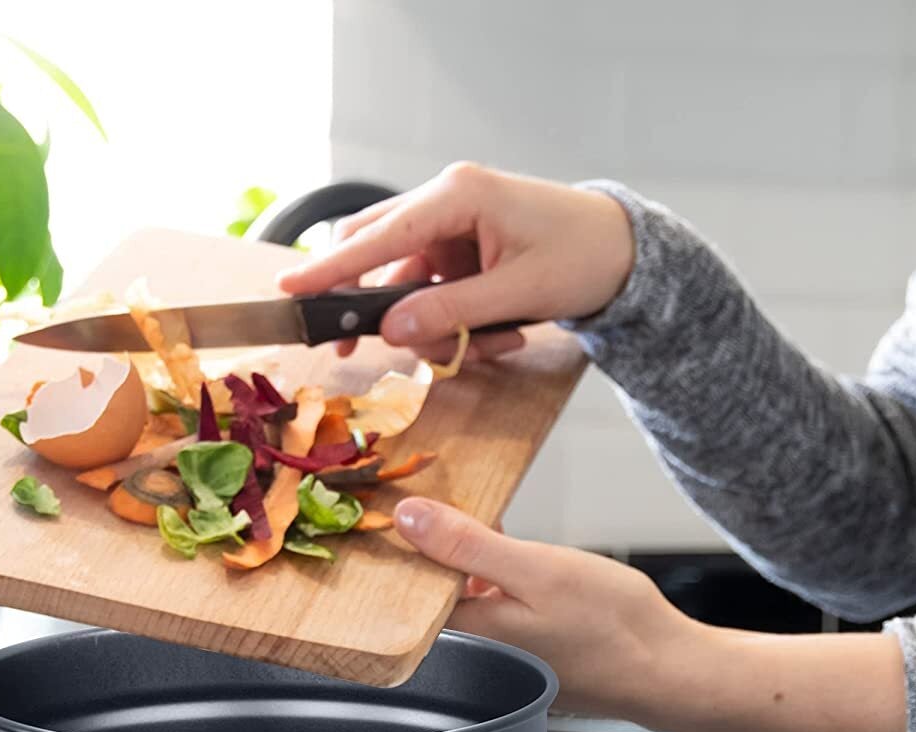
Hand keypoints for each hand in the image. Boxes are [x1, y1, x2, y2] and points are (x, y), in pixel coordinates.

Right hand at [277, 162, 635, 365]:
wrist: (625, 253)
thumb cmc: (582, 258)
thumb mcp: (518, 294)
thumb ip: (452, 313)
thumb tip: (392, 330)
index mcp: (458, 195)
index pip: (378, 235)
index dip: (332, 269)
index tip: (291, 290)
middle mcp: (447, 202)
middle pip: (378, 254)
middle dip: (375, 310)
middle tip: (348, 352)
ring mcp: (454, 228)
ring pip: (407, 286)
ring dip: (435, 328)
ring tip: (494, 345)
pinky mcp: (463, 252)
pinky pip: (435, 295)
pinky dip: (456, 325)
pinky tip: (500, 337)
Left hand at [393, 498, 698, 722]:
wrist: (669, 672)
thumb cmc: (612, 625)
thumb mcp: (536, 568)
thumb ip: (468, 546)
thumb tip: (407, 518)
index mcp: (472, 632)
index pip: (413, 586)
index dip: (409, 542)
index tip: (411, 503)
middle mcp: (482, 651)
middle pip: (442, 592)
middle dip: (443, 548)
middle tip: (451, 499)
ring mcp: (509, 656)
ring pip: (474, 599)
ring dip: (476, 563)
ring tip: (488, 523)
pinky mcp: (533, 655)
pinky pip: (501, 610)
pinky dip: (503, 583)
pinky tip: (521, 559)